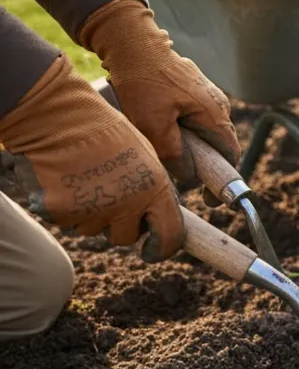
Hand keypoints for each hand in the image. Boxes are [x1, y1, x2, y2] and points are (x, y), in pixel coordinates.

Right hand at [0, 57, 183, 260]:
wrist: (60, 117)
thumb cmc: (106, 130)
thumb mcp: (145, 155)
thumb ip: (154, 187)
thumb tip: (160, 214)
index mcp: (154, 189)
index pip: (169, 236)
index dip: (162, 248)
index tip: (154, 250)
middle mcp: (125, 205)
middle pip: (125, 237)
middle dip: (121, 224)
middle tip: (111, 197)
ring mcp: (91, 211)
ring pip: (94, 230)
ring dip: (93, 214)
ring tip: (86, 179)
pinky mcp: (60, 212)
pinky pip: (68, 221)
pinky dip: (67, 208)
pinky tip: (66, 181)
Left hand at [81, 0, 239, 198]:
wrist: (132, 42)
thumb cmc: (143, 81)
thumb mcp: (153, 125)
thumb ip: (175, 154)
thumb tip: (189, 176)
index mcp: (214, 114)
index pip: (230, 155)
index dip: (222, 180)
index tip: (209, 199)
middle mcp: (218, 104)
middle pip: (219, 144)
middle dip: (206, 164)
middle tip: (185, 180)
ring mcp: (207, 94)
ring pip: (206, 131)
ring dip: (194, 147)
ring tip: (170, 156)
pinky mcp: (193, 88)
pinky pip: (196, 117)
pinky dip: (186, 131)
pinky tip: (164, 132)